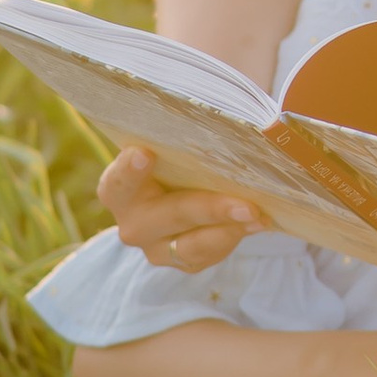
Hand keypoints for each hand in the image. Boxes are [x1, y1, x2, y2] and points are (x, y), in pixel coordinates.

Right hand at [97, 141, 269, 272]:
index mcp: (119, 186)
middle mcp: (133, 220)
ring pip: (191, 245)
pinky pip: (208, 256)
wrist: (190, 183)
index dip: (128, 170)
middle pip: (168, 215)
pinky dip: (234, 236)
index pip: (117, 181)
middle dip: (209, 209)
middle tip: (244, 204)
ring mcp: (156, 246)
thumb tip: (233, 114)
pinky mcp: (182, 262)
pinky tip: (258, 221)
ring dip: (229, 228)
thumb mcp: (179, 139)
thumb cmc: (182, 152)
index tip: (144, 153)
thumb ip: (187, 130)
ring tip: (258, 215)